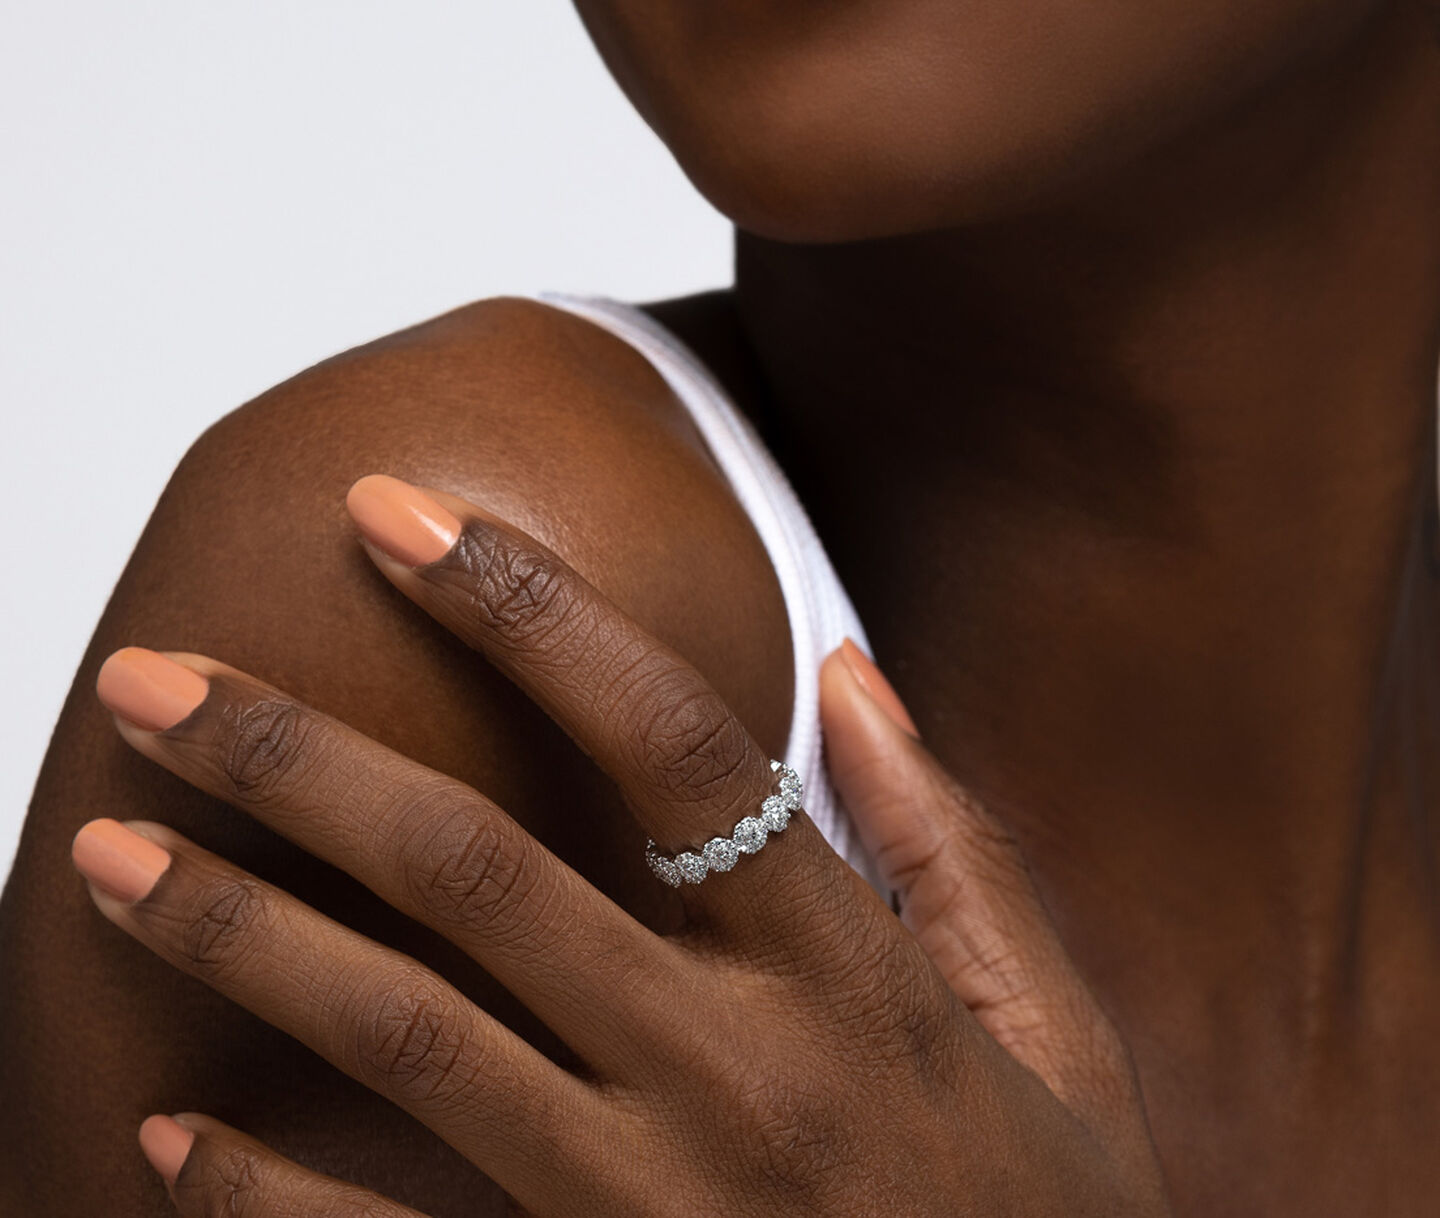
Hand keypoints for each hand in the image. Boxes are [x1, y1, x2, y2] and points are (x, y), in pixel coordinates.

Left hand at [72, 474, 1169, 1215]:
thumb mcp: (1049, 1030)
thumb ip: (947, 840)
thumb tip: (855, 667)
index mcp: (851, 972)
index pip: (670, 739)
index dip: (527, 609)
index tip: (397, 515)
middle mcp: (734, 1072)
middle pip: (477, 872)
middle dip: (297, 756)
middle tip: (149, 675)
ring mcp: (649, 1208)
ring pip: (401, 1036)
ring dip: (236, 932)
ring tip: (99, 845)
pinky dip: (261, 1192)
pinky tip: (163, 1125)